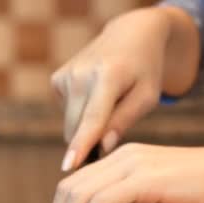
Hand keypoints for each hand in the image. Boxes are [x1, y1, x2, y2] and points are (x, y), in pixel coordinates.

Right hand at [52, 6, 199, 171]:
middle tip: (116, 129)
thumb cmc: (144, 69)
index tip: (68, 166)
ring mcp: (65, 75)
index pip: (93, 118)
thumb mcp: (147, 96)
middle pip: (78, 128)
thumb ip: (124, 121)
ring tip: (109, 102)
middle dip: (93, 140)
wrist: (130, 34)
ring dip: (88, 126)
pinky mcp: (57, 79)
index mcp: (109, 75)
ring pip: (71, 125)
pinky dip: (80, 112)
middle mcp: (81, 74)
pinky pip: (67, 114)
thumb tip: (102, 147)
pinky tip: (95, 95)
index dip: (81, 145)